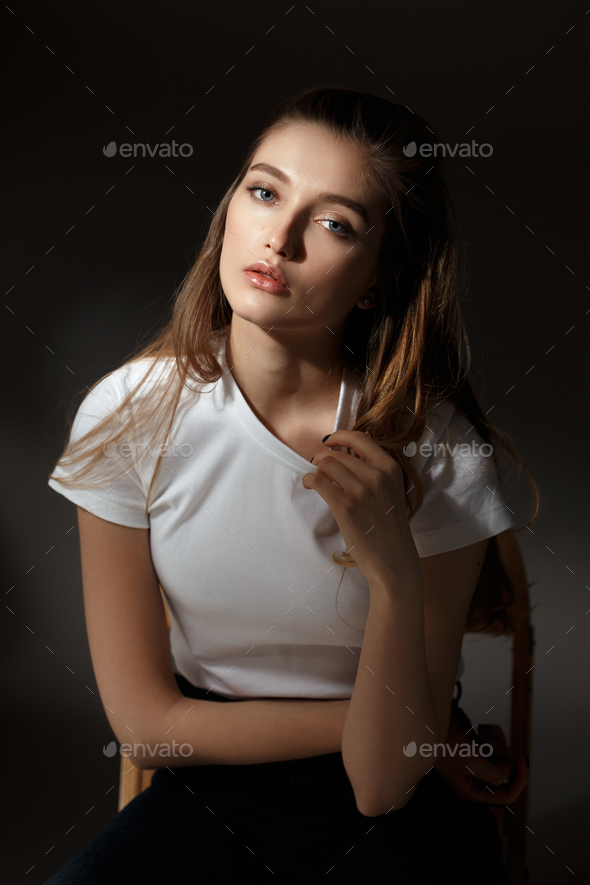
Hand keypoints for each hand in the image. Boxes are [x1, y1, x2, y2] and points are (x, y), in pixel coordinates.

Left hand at [302, 430, 420, 588]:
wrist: (394, 560)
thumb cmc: (390, 528)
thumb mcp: (392, 491)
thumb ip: (376, 472)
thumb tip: (347, 456)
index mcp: (390, 469)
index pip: (360, 438)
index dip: (339, 436)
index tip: (328, 441)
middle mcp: (377, 475)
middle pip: (338, 453)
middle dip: (323, 458)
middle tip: (319, 468)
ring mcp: (361, 490)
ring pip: (326, 463)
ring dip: (316, 469)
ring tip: (315, 479)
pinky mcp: (345, 506)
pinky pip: (318, 480)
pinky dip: (309, 480)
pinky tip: (309, 485)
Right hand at [435, 712, 528, 803]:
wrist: (430, 719)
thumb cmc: (444, 744)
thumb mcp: (470, 761)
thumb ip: (494, 773)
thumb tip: (510, 771)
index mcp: (472, 791)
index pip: (508, 795)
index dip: (520, 779)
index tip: (523, 759)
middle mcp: (476, 779)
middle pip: (506, 771)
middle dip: (499, 753)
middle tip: (483, 745)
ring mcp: (477, 762)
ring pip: (503, 754)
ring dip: (494, 741)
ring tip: (476, 737)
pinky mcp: (478, 747)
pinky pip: (498, 741)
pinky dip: (493, 732)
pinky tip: (480, 727)